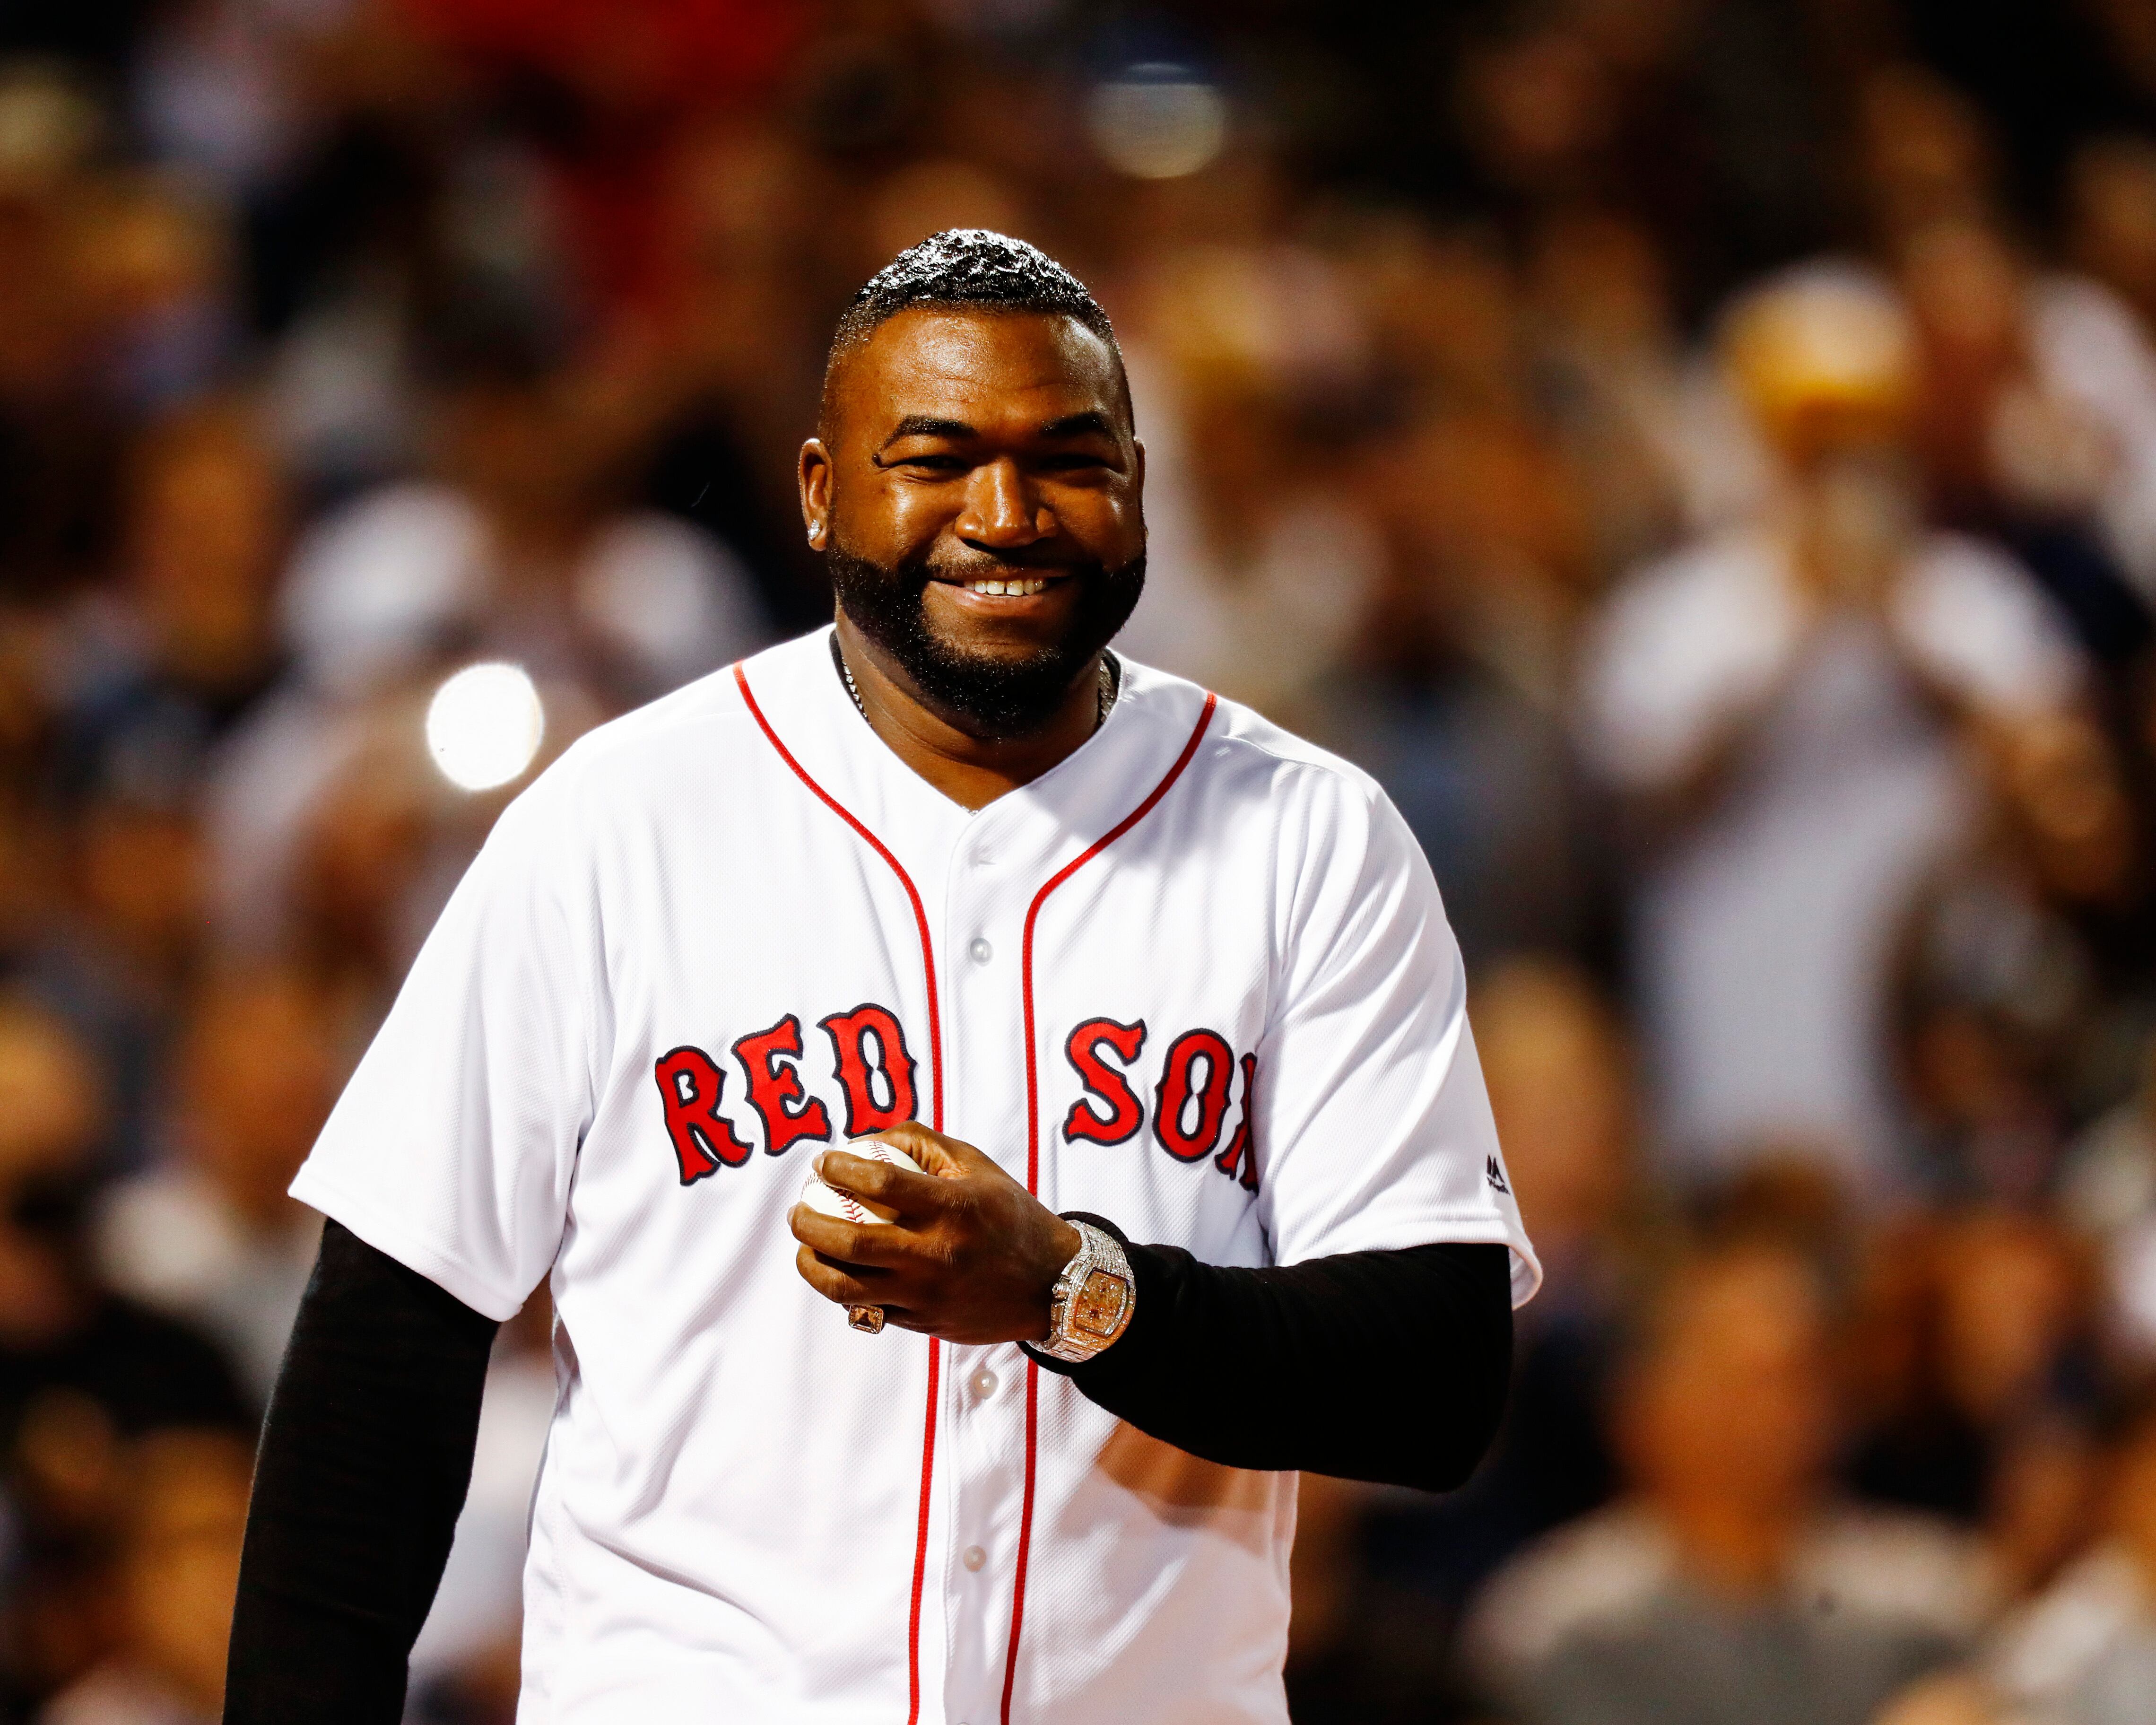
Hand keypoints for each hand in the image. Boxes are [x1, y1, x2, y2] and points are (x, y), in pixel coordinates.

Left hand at [789, 1121, 1081, 1343]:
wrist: (1052, 1283)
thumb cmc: (1010, 1215)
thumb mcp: (977, 1167)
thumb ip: (923, 1144)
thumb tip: (866, 1141)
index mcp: (954, 1209)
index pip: (880, 1183)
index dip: (841, 1168)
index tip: (823, 1163)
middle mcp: (938, 1255)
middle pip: (853, 1242)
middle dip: (810, 1224)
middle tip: (799, 1209)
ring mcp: (928, 1295)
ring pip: (848, 1289)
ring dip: (812, 1266)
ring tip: (805, 1248)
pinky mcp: (924, 1323)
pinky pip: (869, 1310)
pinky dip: (844, 1292)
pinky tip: (838, 1272)